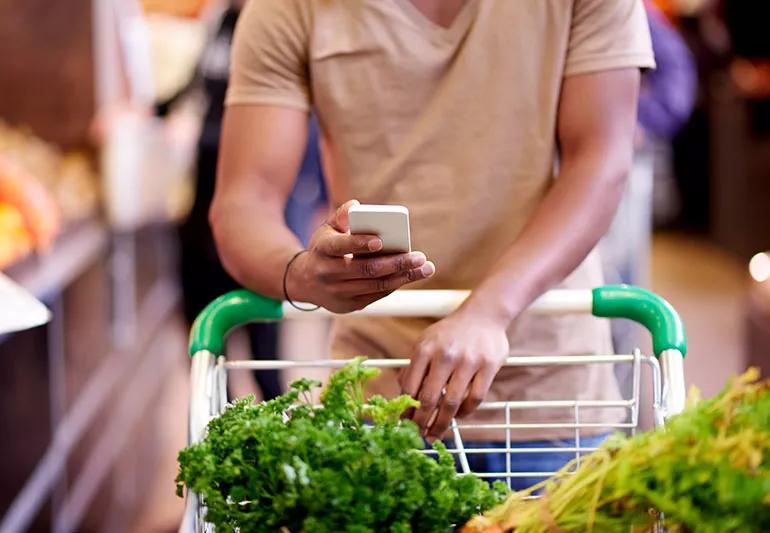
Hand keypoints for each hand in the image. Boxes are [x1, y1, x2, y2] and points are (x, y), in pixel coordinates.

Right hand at [286, 200, 434, 312]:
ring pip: (375, 285)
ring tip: (425, 268)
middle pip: (366, 269)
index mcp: (322, 250)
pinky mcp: (348, 305)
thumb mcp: (326, 229)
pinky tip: (411, 276)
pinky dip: (395, 285)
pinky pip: (376, 295)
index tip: (381, 241)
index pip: (341, 246)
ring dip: (403, 277)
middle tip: (420, 256)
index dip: (360, 243)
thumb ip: (342, 215)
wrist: (305, 281)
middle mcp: (328, 273)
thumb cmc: (324, 249)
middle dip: (397, 263)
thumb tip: (357, 206)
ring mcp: (338, 292)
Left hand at [400, 309, 509, 439]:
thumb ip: (414, 365)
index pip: (410, 386)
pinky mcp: (489, 366)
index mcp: (424, 348)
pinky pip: (475, 398)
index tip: (403, 424)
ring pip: (452, 402)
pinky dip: (465, 412)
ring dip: (442, 423)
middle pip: (429, 398)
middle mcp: (445, 354)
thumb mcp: (426, 341)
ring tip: (436, 434)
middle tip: (419, 436)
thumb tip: (402, 391)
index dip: (405, 409)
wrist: (484, 314)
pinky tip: (458, 416)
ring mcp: (468, 360)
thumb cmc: (451, 332)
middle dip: (421, 422)